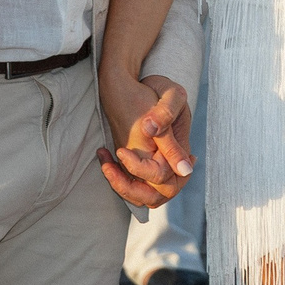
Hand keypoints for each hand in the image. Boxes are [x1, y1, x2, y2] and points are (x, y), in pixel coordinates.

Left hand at [98, 72, 191, 208]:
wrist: (153, 87)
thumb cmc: (161, 90)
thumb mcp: (170, 93)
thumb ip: (165, 112)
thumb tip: (150, 130)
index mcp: (179, 149)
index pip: (164, 176)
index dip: (141, 169)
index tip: (121, 151)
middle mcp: (171, 163)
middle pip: (157, 196)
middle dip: (128, 188)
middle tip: (108, 167)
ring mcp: (158, 166)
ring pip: (145, 197)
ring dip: (122, 188)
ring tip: (106, 165)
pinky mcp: (144, 166)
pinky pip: (135, 188)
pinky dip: (119, 182)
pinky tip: (105, 159)